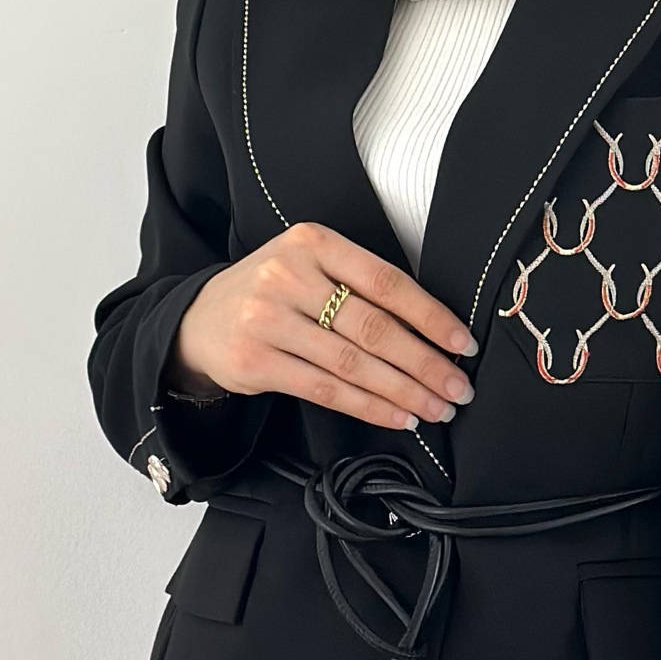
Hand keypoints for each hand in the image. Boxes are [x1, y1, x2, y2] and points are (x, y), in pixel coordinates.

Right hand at [169, 223, 478, 432]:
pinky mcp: (255, 362)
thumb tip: (432, 329)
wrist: (198, 319)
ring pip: (352, 364)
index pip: (386, 280)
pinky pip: (325, 390)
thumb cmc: (272, 292)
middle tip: (458, 387)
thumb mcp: (310, 267)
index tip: (462, 342)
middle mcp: (288, 275)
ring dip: (403, 391)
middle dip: (425, 362)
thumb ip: (359, 285)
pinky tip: (397, 416)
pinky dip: (369, 407)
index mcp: (313, 242)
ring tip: (436, 407)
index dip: (430, 315)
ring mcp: (268, 319)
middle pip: (372, 326)